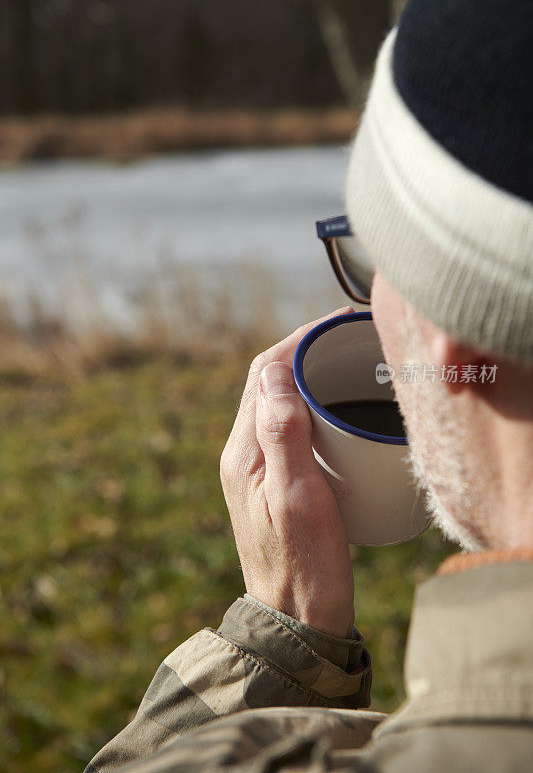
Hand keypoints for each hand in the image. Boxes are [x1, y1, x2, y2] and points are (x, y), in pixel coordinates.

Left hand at [220, 307, 354, 638]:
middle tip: (349, 338)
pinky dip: (311, 406)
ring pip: (279, 404)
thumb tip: (275, 370)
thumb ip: (283, 435)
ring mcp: (256, 469)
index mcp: (243, 451)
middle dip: (305, 352)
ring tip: (347, 364)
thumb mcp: (297, 498)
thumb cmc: (304, 564)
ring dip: (308, 377)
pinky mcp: (273, 482)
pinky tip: (339, 411)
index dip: (297, 342)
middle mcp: (243, 454)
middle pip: (269, 384)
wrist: (297, 618)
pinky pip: (288, 428)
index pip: (263, 375)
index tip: (336, 324)